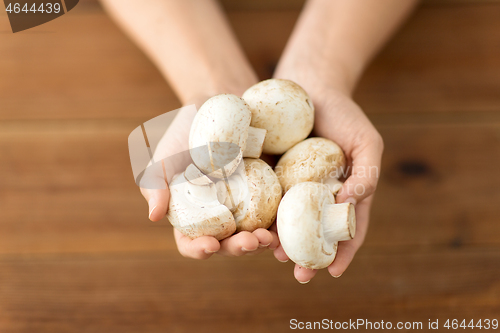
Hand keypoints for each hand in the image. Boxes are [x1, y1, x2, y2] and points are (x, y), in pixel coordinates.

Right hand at [140, 100, 279, 258]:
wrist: (218, 104)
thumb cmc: (184, 134)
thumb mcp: (164, 156)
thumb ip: (155, 184)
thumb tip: (154, 216)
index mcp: (192, 215)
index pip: (191, 242)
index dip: (198, 249)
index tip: (209, 245)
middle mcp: (220, 216)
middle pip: (227, 243)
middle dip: (237, 249)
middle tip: (249, 242)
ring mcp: (245, 206)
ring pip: (254, 234)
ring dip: (262, 242)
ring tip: (268, 238)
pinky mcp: (267, 192)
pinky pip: (275, 213)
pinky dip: (281, 224)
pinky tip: (284, 225)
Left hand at [272, 86, 383, 282]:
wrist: (309, 85)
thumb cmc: (344, 114)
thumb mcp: (366, 141)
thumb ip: (367, 173)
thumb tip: (350, 204)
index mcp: (344, 194)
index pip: (347, 230)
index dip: (343, 253)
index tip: (333, 273)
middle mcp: (318, 196)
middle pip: (314, 233)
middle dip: (308, 257)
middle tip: (299, 275)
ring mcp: (293, 187)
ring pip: (288, 221)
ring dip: (283, 241)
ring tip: (275, 254)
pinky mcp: (270, 174)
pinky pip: (266, 198)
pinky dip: (263, 214)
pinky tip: (256, 225)